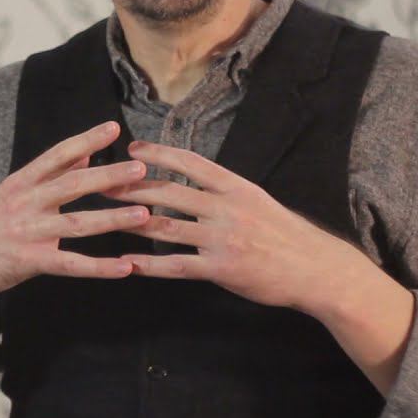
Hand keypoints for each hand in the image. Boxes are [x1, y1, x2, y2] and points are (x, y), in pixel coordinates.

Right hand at [0, 121, 151, 304]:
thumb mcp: (15, 192)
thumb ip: (52, 174)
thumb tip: (86, 152)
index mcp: (22, 182)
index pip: (57, 154)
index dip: (86, 140)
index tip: (113, 127)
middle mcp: (25, 202)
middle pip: (72, 185)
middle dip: (108, 176)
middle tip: (140, 169)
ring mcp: (26, 232)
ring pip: (76, 224)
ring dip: (112, 219)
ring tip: (144, 215)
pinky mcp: (27, 261)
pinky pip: (70, 264)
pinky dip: (99, 267)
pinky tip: (125, 268)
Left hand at [103, 139, 367, 314]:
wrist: (315, 269)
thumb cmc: (285, 233)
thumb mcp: (257, 200)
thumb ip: (224, 191)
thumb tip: (192, 177)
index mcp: (236, 187)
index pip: (191, 162)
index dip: (159, 154)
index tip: (132, 149)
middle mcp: (226, 208)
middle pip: (169, 193)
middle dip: (131, 187)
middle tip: (102, 183)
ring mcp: (222, 239)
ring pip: (166, 227)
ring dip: (131, 222)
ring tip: (103, 218)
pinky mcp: (220, 269)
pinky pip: (176, 265)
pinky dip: (149, 264)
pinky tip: (127, 263)